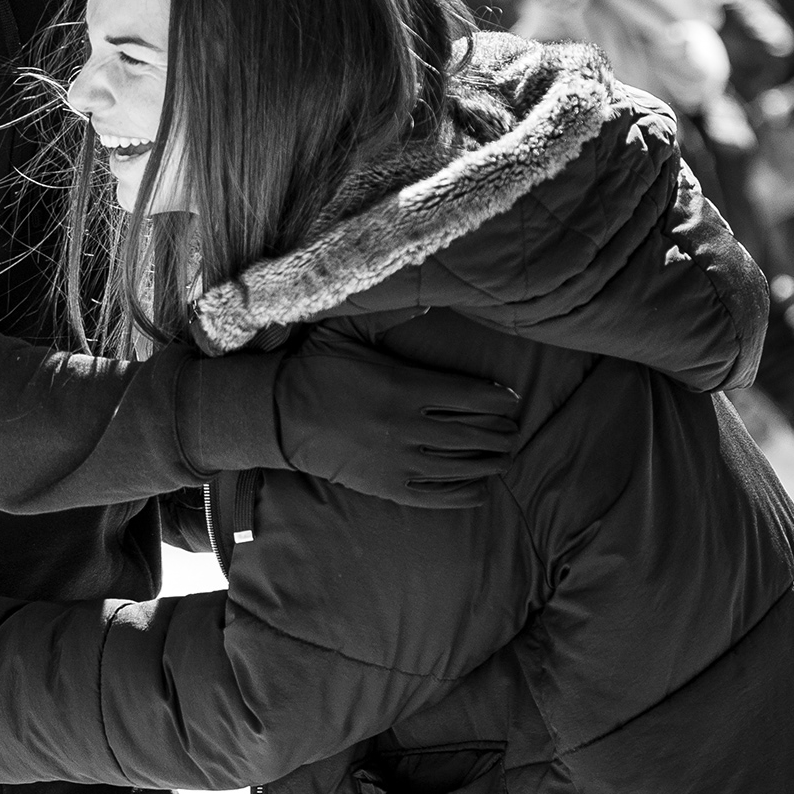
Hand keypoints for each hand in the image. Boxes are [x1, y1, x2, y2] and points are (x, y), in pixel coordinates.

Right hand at [271, 326, 519, 510]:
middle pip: (475, 434)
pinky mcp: (387, 488)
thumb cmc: (316, 369)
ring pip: (462, 466)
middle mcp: (407, 427)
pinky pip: (438, 495)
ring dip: (490, 462)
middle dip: (502, 434)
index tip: (512, 400)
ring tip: (504, 456)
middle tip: (514, 431)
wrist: (279, 416)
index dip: (500, 400)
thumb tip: (429, 298)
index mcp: (405, 387)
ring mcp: (398, 462)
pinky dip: (465, 492)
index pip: (472, 396)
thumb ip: (389, 315)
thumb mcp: (348, 331)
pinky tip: (480, 485)